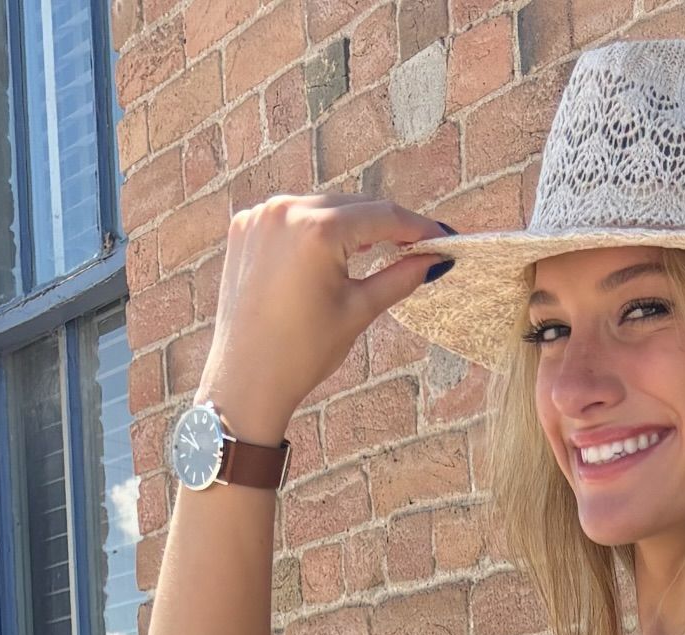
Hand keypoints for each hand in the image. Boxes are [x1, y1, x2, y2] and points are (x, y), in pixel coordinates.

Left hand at [194, 192, 452, 442]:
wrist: (245, 379)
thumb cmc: (303, 352)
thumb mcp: (358, 311)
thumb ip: (399, 278)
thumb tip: (436, 260)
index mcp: (317, 230)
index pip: (382, 216)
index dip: (417, 227)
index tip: (441, 237)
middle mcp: (285, 210)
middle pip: (352, 206)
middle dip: (385, 225)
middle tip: (416, 245)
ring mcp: (259, 216)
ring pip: (322, 207)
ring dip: (350, 225)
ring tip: (377, 248)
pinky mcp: (244, 227)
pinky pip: (291, 217)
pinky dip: (315, 229)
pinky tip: (330, 252)